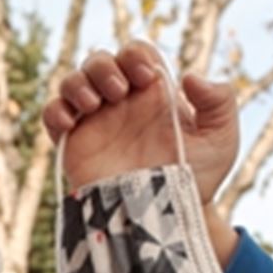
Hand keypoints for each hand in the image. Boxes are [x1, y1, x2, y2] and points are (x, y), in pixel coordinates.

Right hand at [42, 41, 240, 264]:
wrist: (164, 218)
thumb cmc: (196, 180)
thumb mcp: (221, 139)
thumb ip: (220, 100)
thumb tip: (190, 77)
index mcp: (152, 95)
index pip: (135, 54)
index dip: (135, 54)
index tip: (146, 76)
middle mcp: (120, 104)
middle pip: (98, 61)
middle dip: (104, 66)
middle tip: (118, 91)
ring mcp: (94, 124)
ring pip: (72, 82)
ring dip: (78, 83)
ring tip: (94, 104)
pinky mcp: (73, 146)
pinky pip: (51, 116)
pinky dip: (54, 111)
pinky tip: (70, 123)